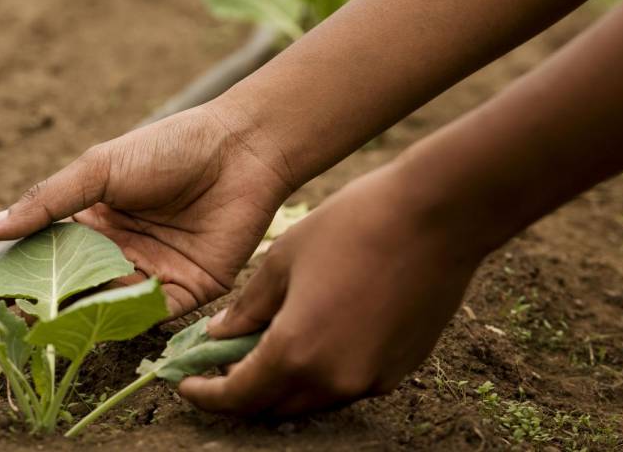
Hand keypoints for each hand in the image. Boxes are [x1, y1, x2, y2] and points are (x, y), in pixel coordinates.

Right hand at [0, 102, 296, 316]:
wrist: (239, 149)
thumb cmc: (168, 148)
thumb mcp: (98, 170)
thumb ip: (45, 203)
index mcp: (94, 223)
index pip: (51, 258)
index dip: (27, 275)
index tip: (0, 292)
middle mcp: (120, 253)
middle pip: (78, 288)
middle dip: (54, 303)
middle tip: (26, 317)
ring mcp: (153, 273)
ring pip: (111, 306)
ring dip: (88, 313)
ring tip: (61, 319)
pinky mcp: (189, 289)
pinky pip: (153, 313)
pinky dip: (131, 317)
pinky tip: (109, 314)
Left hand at [178, 163, 484, 415]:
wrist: (437, 216)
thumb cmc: (354, 225)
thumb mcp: (283, 260)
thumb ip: (247, 307)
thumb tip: (217, 336)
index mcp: (296, 352)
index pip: (238, 396)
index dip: (206, 394)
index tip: (185, 384)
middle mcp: (335, 379)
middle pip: (274, 407)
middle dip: (241, 393)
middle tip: (219, 366)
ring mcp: (372, 379)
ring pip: (312, 399)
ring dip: (282, 384)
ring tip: (263, 348)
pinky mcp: (399, 369)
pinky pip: (347, 383)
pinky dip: (321, 373)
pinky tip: (314, 337)